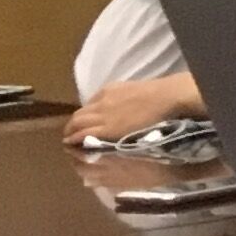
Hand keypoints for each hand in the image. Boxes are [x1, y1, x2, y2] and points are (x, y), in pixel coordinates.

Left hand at [67, 74, 205, 144]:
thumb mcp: (134, 91)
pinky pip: (83, 134)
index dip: (85, 117)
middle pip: (79, 114)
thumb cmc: (158, 95)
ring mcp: (102, 115)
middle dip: (73, 125)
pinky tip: (72, 144)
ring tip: (70, 143)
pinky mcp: (106, 129)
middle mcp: (101, 102)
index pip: (89, 105)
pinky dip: (75, 139)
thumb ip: (123, 99)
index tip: (85, 125)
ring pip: (77, 124)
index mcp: (108, 91)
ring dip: (71, 133)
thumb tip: (121, 108)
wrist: (165, 99)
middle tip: (72, 135)